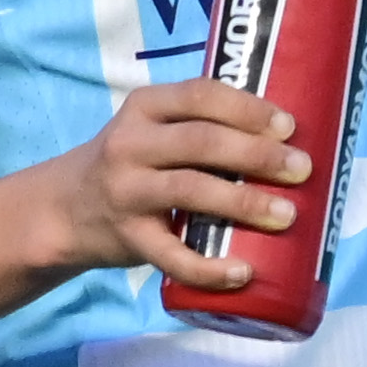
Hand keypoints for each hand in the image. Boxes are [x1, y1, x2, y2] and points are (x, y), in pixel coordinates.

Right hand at [66, 79, 310, 285]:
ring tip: (287, 215)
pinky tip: (243, 271)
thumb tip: (290, 140)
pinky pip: (172, 256)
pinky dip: (210, 267)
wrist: (63, 210)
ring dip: (244, 201)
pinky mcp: (128, 238)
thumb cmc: (133, 164)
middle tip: (303, 169)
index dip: (247, 108)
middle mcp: (130, 144)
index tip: (289, 126)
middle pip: (201, 141)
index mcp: (145, 107)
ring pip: (190, 190)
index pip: (199, 94)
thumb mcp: (152, 129)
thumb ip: (202, 125)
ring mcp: (126, 191)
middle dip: (258, 154)